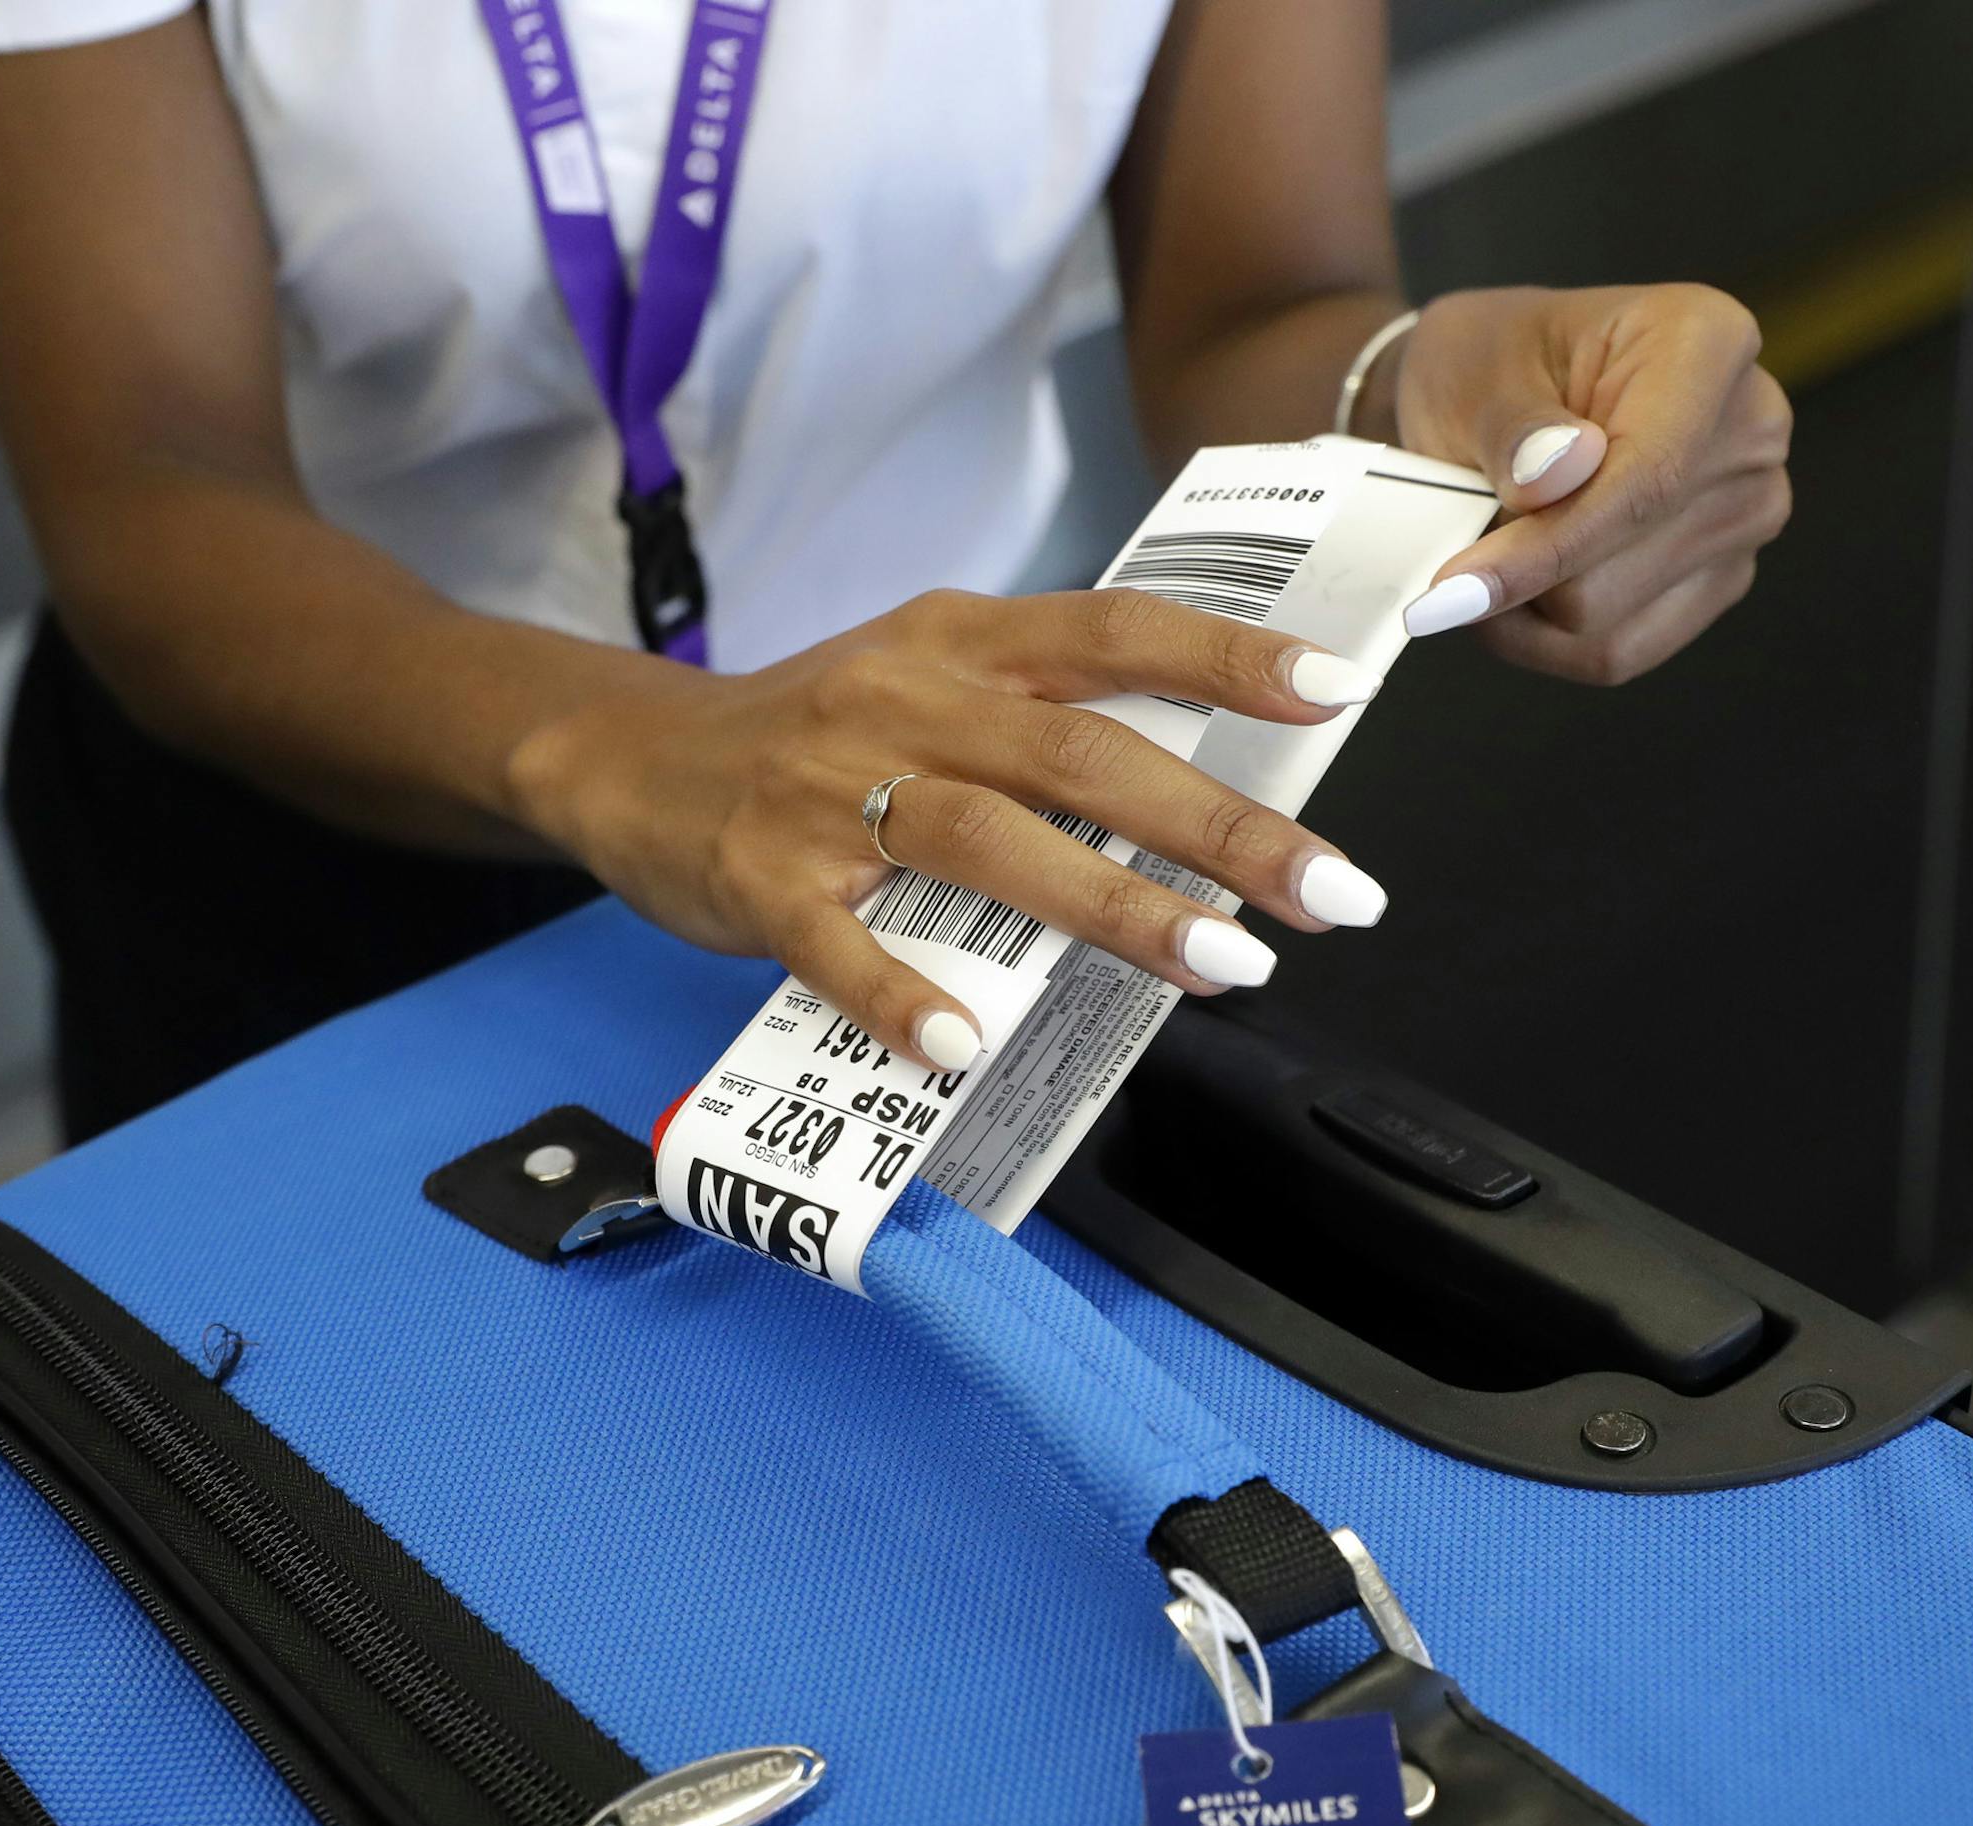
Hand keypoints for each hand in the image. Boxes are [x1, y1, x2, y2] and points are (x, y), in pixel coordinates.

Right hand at [509, 590, 1392, 1070]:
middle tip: (1329, 892)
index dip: (1228, 657)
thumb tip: (1205, 797)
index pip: (1114, 633)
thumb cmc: (817, 733)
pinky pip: (840, 946)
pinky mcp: (762, 880)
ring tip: (1217, 965)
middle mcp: (903, 701)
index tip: (1337, 691)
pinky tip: (968, 1046)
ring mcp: (828, 791)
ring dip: (1110, 905)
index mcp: (959, 641)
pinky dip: (906, 995)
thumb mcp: (929, 682)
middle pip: (1080, 752)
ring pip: (985, 840)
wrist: (635, 758)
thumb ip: (1045, 720)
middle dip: (1218, 825)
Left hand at [1390, 284, 1792, 682]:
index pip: (1648, 476)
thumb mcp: (1470, 371)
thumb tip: (1563, 469)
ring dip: (1520, 608)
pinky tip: (1506, 597)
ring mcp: (1745, 511)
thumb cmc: (1486, 364)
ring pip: (1609, 621)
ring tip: (1483, 552)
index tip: (1454, 589)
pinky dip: (1540, 642)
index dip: (1549, 546)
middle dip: (1522, 571)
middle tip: (1457, 540)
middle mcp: (1750, 429)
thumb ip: (1513, 425)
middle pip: (1627, 562)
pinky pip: (1617, 653)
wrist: (1489, 389)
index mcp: (1707, 343)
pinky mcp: (1717, 579)